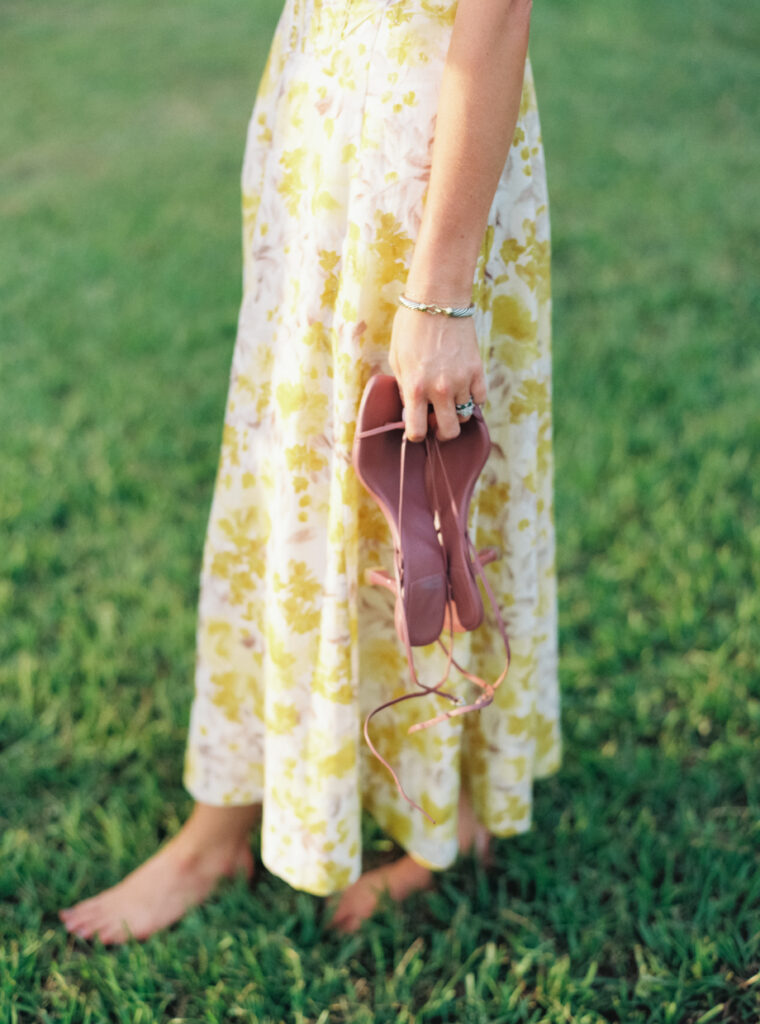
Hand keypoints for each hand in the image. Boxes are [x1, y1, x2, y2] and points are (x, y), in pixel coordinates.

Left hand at [388, 305, 487, 442]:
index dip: (415, 435)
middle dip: (442, 432)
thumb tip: (411, 408)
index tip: (416, 429)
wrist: (438, 300)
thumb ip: (404, 387)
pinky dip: (473, 399)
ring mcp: (462, 381)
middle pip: (449, 431)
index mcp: (415, 387)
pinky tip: (463, 389)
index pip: (417, 431)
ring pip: (465, 415)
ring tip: (448, 397)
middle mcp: (440, 389)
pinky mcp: (477, 370)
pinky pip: (480, 398)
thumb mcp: (397, 359)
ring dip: (456, 411)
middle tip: (437, 422)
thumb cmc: (410, 327)